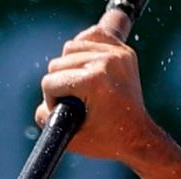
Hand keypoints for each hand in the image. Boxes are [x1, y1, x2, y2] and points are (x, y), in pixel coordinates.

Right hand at [35, 26, 162, 161]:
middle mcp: (107, 62)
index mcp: (94, 81)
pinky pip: (92, 35)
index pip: (50, 82)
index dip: (52, 101)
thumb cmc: (107, 140)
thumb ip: (46, 118)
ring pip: (71, 48)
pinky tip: (86, 64)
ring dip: (69, 66)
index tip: (67, 113)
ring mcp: (117, 54)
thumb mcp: (71, 136)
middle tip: (74, 101)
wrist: (138, 137)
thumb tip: (42, 102)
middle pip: (58, 63)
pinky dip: (84, 47)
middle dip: (60, 84)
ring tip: (80, 85)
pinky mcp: (123, 51)